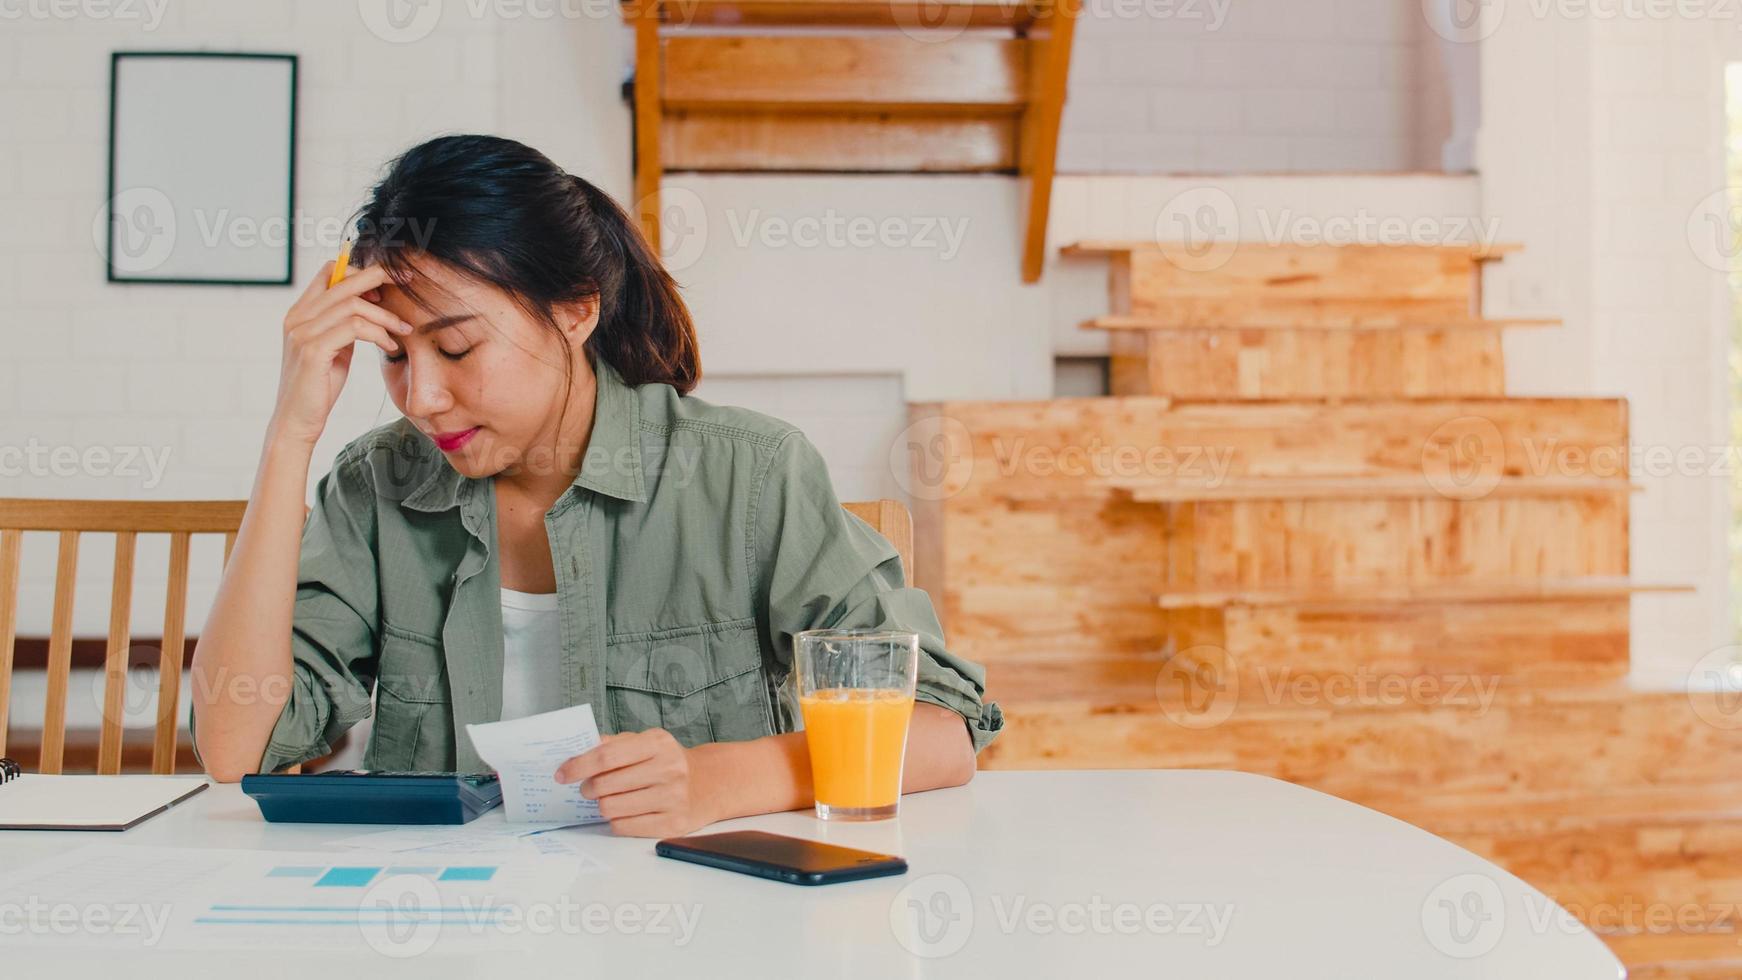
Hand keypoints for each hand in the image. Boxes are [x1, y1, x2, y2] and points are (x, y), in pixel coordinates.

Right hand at [269, 261, 411, 446]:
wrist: (297, 421)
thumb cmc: (319, 387)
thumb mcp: (333, 349)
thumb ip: (343, 326)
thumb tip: (369, 306)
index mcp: (300, 313)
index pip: (328, 272)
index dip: (361, 270)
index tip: (389, 280)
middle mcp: (297, 318)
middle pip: (343, 282)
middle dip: (379, 277)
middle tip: (406, 281)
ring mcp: (302, 333)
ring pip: (354, 306)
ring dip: (385, 316)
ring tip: (403, 330)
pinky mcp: (313, 351)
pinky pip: (355, 328)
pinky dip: (378, 333)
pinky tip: (390, 346)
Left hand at [555, 729, 718, 837]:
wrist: (709, 784)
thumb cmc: (667, 762)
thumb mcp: (646, 742)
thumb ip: (614, 744)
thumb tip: (577, 753)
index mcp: (658, 744)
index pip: (606, 756)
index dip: (578, 766)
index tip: (562, 774)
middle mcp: (668, 769)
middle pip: (605, 785)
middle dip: (588, 788)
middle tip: (588, 789)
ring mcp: (673, 798)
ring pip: (611, 808)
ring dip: (602, 805)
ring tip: (608, 799)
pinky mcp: (672, 824)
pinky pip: (624, 827)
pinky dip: (616, 820)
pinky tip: (625, 811)